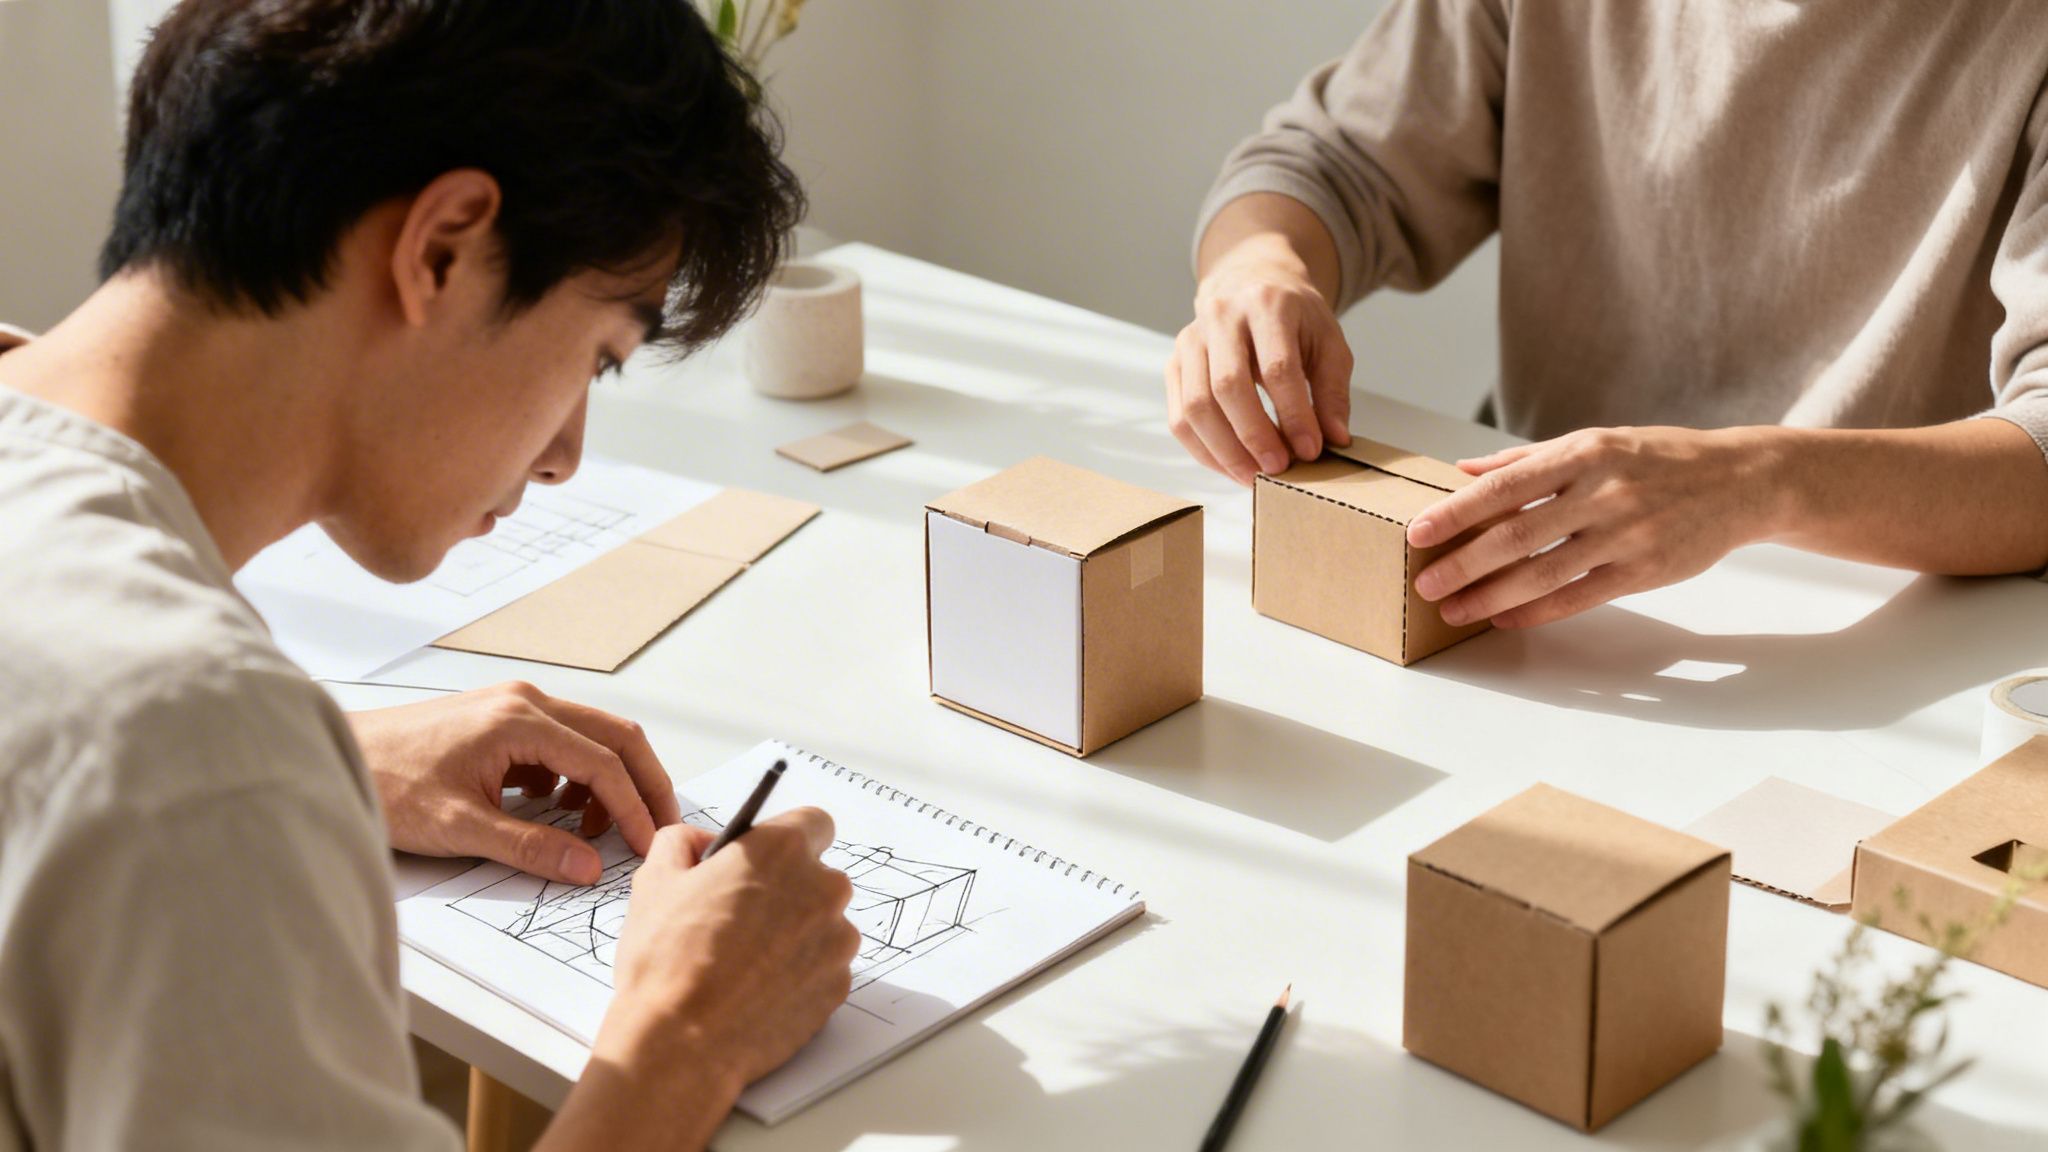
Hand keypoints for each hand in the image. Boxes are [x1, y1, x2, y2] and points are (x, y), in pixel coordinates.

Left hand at [349, 681, 681, 884]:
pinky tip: (563, 810)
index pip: (603, 762)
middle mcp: (526, 701)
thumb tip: (585, 867)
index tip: (647, 846)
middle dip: (644, 784)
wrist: (338, 757)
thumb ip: (529, 847)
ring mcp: (515, 705)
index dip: (634, 808)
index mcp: (520, 720)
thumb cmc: (387, 782)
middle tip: (660, 827)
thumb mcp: (459, 826)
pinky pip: (565, 742)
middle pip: (615, 735)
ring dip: (612, 780)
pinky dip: (581, 776)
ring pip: (593, 736)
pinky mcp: (503, 719)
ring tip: (603, 831)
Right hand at [596, 810, 859, 1101]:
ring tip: (747, 962)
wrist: (681, 1044)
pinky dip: (800, 973)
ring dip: (796, 934)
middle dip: (788, 891)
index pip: (813, 823)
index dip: (786, 840)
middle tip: (742, 917)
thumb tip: (698, 842)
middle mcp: (822, 889)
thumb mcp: (655, 881)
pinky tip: (759, 989)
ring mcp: (837, 941)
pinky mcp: (839, 985)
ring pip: (824, 924)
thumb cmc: (667, 962)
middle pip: (819, 877)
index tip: (766, 860)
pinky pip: (825, 967)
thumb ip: (680, 842)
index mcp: (782, 851)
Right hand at [1166, 240, 1353, 484]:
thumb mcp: (1328, 341)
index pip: (1277, 368)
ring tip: (1253, 476)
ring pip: (1196, 406)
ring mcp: (1190, 340)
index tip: (1310, 450)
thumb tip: (1334, 439)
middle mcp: (1221, 316)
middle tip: (1278, 469)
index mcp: (1267, 304)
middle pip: (1228, 386)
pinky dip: (1203, 450)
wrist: (1250, 283)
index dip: (1294, 414)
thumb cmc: (1294, 318)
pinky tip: (1230, 467)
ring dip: (1225, 451)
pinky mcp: (1173, 364)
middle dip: (1254, 436)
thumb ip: (1333, 390)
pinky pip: (1179, 417)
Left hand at [1407, 426, 1782, 628]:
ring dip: (1492, 596)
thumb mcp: (1596, 442)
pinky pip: (1580, 597)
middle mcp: (1603, 492)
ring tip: (1454, 609)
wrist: (1742, 480)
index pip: (1504, 484)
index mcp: (1584, 453)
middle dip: (1463, 563)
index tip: (1418, 532)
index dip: (1457, 511)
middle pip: (1517, 534)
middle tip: (1424, 583)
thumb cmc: (1659, 459)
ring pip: (1544, 572)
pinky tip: (1505, 620)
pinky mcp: (1645, 571)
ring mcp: (1626, 534)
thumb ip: (1528, 460)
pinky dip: (1538, 611)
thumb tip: (1464, 469)